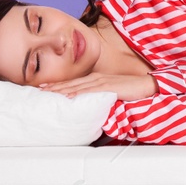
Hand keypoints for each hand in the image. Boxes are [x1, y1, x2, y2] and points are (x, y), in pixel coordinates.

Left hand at [39, 72, 156, 101]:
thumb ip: (100, 97)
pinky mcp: (108, 87)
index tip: (46, 87)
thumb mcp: (112, 93)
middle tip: (40, 89)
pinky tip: (68, 96)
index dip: (59, 85)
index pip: (74, 82)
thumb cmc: (131, 90)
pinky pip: (89, 91)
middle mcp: (96, 78)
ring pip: (77, 86)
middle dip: (55, 86)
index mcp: (96, 79)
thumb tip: (89, 106)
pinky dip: (77, 93)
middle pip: (72, 83)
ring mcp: (102, 81)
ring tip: (48, 93)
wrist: (146, 85)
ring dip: (62, 90)